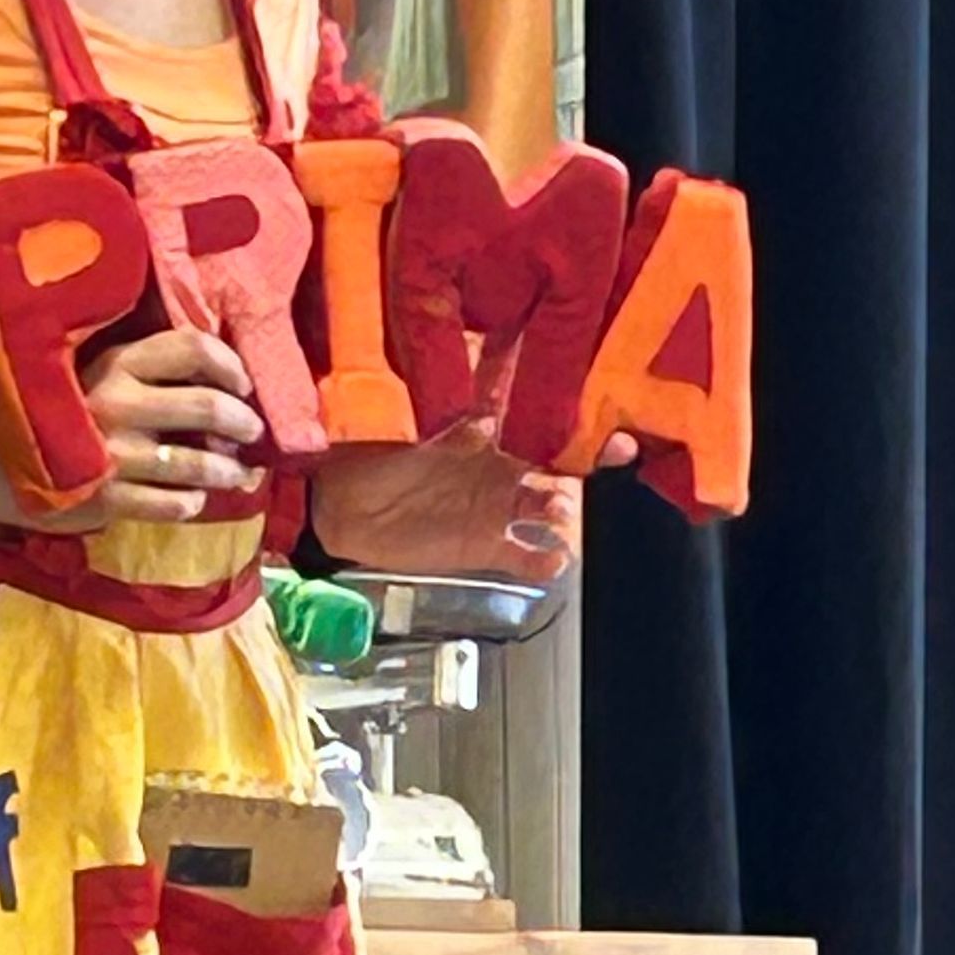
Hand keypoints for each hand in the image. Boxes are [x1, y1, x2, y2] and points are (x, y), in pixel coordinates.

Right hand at [57, 327, 267, 527]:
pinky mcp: (107, 499)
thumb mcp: (105, 376)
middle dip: (243, 422)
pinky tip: (192, 498)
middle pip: (207, 406)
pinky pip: (173, 504)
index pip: (191, 347)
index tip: (244, 383)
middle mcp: (117, 403)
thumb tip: (229, 382)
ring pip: (198, 464)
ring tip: (239, 474)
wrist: (2, 462)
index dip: (230, 364)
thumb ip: (154, 371)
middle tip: (253, 432)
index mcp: (118, 363)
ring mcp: (113, 454)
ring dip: (230, 471)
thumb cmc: (72, 413)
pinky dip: (193, 502)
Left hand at [309, 416, 635, 585]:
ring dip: (562, 508)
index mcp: (485, 421)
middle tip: (618, 449)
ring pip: (551, 505)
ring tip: (555, 509)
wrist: (335, 502)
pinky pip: (528, 556)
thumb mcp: (402, 417)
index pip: (537, 407)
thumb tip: (482, 402)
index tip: (603, 395)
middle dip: (591, 453)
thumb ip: (445, 415)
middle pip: (561, 457)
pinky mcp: (485, 546)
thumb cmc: (366, 444)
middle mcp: (502, 460)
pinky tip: (552, 559)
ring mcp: (497, 505)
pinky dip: (545, 560)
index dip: (571, 402)